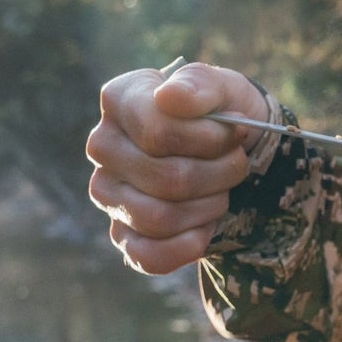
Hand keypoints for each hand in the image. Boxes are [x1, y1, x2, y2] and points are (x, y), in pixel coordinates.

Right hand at [86, 61, 269, 274]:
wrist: (231, 150)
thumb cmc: (220, 115)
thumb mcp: (223, 89)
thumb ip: (200, 85)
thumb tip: (170, 97)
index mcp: (120, 100)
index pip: (158, 133)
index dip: (211, 139)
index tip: (238, 129)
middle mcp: (103, 146)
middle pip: (167, 179)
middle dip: (220, 174)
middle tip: (238, 162)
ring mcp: (108, 193)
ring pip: (161, 218)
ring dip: (210, 207)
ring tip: (222, 188)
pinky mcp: (122, 233)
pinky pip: (149, 256)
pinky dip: (188, 245)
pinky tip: (206, 226)